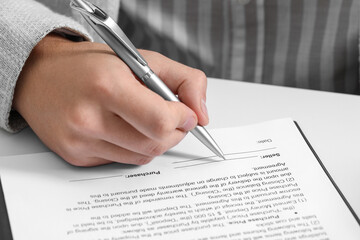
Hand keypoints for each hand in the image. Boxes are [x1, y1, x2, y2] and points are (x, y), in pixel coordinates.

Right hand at [13, 34, 208, 165]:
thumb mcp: (141, 59)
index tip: (185, 113)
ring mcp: (80, 141)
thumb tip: (201, 115)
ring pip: (142, 157)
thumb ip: (184, 80)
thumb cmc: (90, 66)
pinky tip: (121, 129)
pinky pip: (121, 161)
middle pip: (155, 145)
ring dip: (155, 141)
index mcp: (108, 86)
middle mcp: (90, 117)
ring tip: (145, 120)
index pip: (161, 121)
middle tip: (170, 118)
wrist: (39, 76)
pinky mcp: (76, 156)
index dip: (183, 119)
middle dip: (174, 133)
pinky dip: (132, 148)